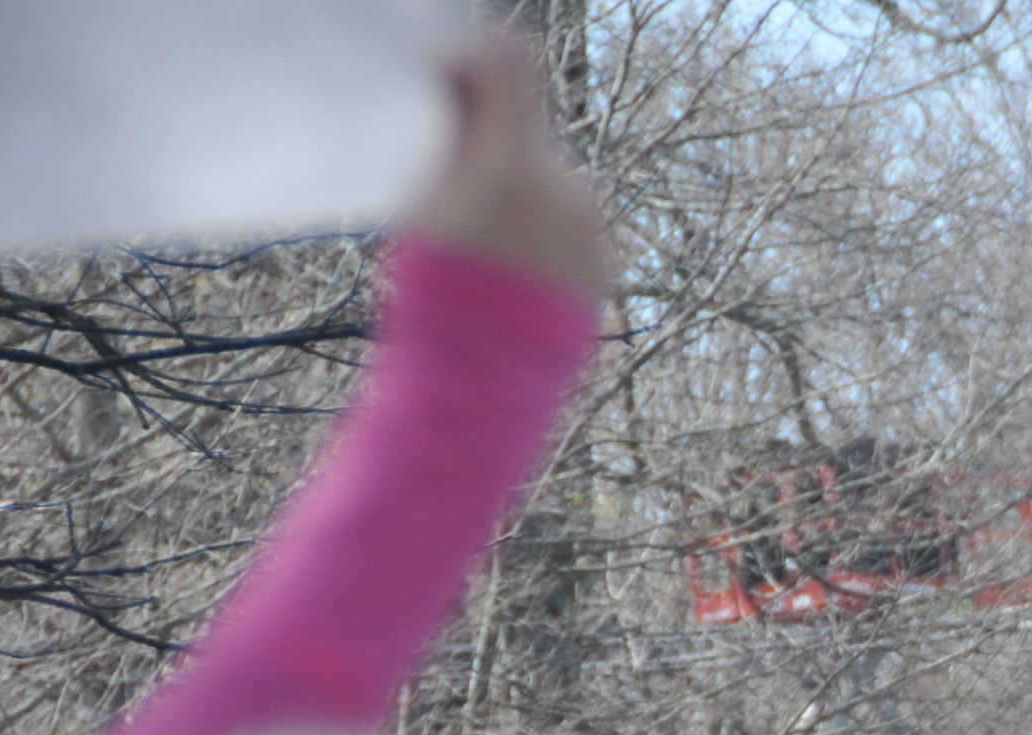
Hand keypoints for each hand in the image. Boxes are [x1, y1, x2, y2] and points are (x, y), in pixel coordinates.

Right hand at [404, 32, 617, 303]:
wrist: (484, 381)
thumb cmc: (438, 291)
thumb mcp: (425, 201)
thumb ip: (453, 135)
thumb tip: (463, 77)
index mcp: (513, 163)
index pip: (507, 64)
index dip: (476, 57)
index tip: (448, 72)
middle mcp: (567, 187)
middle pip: (527, 133)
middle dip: (493, 144)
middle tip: (456, 187)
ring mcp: (593, 226)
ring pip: (550, 180)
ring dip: (521, 190)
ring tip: (486, 241)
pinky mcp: (606, 260)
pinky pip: (571, 223)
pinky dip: (543, 229)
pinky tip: (514, 267)